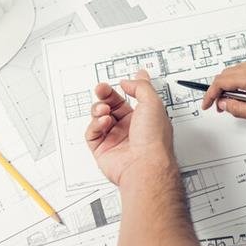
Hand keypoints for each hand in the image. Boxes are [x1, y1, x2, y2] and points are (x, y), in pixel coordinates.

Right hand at [85, 70, 176, 186]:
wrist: (144, 165)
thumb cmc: (153, 140)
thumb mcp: (153, 103)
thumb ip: (140, 87)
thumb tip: (131, 80)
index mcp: (144, 117)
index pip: (128, 99)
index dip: (121, 89)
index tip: (117, 82)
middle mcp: (130, 128)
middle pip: (111, 106)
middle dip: (104, 96)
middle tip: (101, 89)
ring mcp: (116, 138)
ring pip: (99, 117)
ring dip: (99, 109)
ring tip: (104, 110)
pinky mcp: (102, 149)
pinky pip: (92, 133)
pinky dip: (95, 125)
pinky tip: (104, 123)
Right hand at [201, 60, 245, 122]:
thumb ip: (240, 109)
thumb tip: (225, 105)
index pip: (222, 82)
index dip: (210, 94)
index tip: (207, 104)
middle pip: (227, 74)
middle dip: (219, 90)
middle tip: (220, 106)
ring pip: (238, 71)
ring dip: (231, 85)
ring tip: (235, 103)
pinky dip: (242, 81)